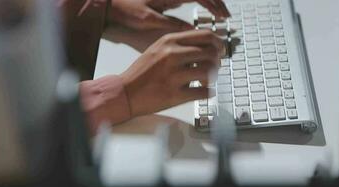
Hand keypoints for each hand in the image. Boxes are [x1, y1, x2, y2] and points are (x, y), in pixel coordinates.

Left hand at [108, 0, 229, 30]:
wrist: (112, 1)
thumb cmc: (127, 8)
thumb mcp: (149, 19)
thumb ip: (171, 24)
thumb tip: (191, 32)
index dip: (214, 4)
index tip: (222, 16)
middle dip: (217, 2)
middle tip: (226, 17)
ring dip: (211, 2)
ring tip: (220, 16)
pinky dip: (202, 3)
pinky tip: (205, 13)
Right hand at [119, 30, 224, 116]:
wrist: (125, 92)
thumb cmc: (142, 73)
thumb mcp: (158, 49)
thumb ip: (180, 45)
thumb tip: (206, 47)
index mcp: (169, 41)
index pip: (205, 35)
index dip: (218, 43)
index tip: (220, 50)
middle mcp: (172, 55)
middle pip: (211, 53)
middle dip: (218, 61)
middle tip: (215, 67)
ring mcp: (173, 75)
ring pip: (210, 72)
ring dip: (214, 77)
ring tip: (207, 80)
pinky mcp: (174, 95)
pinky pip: (204, 92)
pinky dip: (209, 92)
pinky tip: (204, 91)